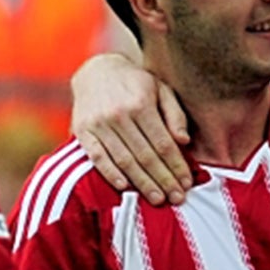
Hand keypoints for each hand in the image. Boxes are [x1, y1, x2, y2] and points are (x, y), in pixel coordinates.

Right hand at [72, 54, 194, 205]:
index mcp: (141, 104)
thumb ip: (175, 114)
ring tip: (157, 199)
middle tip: (177, 198)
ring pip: (124, 160)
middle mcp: (119, 114)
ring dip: (142, 183)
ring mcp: (99, 123)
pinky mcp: (83, 130)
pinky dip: (110, 174)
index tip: (186, 183)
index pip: (163, 144)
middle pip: (145, 156)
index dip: (176, 166)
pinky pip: (97, 157)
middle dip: (163, 180)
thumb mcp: (161, 89)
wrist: (97, 70)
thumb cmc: (135, 83)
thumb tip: (184, 141)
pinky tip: (125, 188)